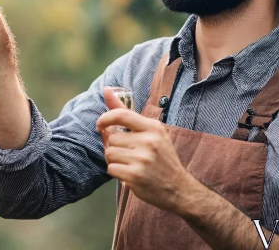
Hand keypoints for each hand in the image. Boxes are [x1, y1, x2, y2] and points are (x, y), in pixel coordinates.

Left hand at [97, 87, 193, 212]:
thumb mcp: (151, 132)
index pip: (122, 115)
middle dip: (114, 146)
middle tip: (128, 154)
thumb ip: (126, 113)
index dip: (105, 118)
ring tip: (130, 164)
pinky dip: (116, 172)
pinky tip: (130, 175)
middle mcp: (149, 141)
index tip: (100, 125)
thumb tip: (106, 89)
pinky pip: (111, 168)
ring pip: (109, 153)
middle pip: (112, 138)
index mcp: (153, 127)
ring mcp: (142, 159)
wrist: (178, 189)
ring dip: (114, 160)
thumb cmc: (161, 158)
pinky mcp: (135, 175)